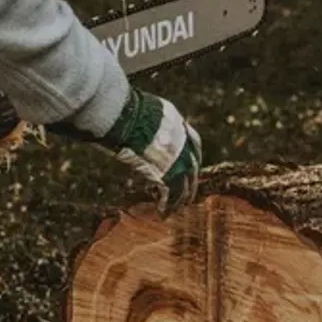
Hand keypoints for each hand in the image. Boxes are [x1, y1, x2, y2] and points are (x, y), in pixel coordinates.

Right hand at [52, 88, 202, 215]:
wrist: (127, 118)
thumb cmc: (127, 110)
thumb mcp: (145, 111)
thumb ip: (148, 122)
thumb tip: (137, 123)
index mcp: (179, 125)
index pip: (194, 143)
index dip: (192, 157)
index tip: (191, 167)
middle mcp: (182, 142)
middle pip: (192, 167)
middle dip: (190, 183)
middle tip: (188, 196)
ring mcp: (177, 158)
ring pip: (184, 184)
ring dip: (180, 198)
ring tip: (174, 209)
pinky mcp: (167, 173)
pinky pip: (170, 193)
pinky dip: (167, 204)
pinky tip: (162, 212)